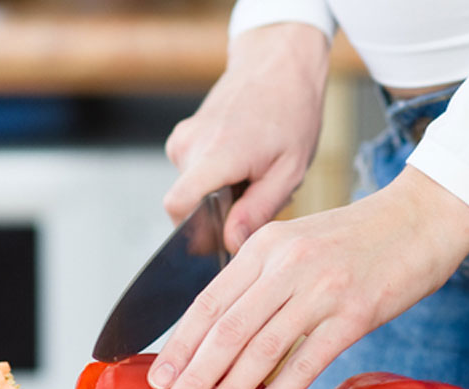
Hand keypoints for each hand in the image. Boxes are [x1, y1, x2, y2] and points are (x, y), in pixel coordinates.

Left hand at [148, 166, 468, 388]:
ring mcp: (321, 289)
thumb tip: (226, 330)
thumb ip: (264, 277)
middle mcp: (286, 264)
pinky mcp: (355, 314)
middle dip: (194, 377)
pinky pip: (306, 362)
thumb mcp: (300, 242)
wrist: (424, 216)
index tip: (158, 378)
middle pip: (226, 330)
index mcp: (265, 245)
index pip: (208, 302)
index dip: (180, 344)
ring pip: (260, 349)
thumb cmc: (362, 238)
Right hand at [164, 23, 329, 251]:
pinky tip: (243, 163)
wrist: (278, 66)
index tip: (223, 234)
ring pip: (192, 191)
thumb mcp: (289, 170)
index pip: (178, 206)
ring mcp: (183, 138)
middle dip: (219, 214)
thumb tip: (230, 243)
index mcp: (216, 153)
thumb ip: (257, 211)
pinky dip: (217, 179)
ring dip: (221, 195)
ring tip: (254, 173)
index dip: (196, 233)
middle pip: (188, 205)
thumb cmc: (291, 111)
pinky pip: (193, 174)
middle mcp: (189, 144)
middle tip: (256, 195)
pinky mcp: (183, 137)